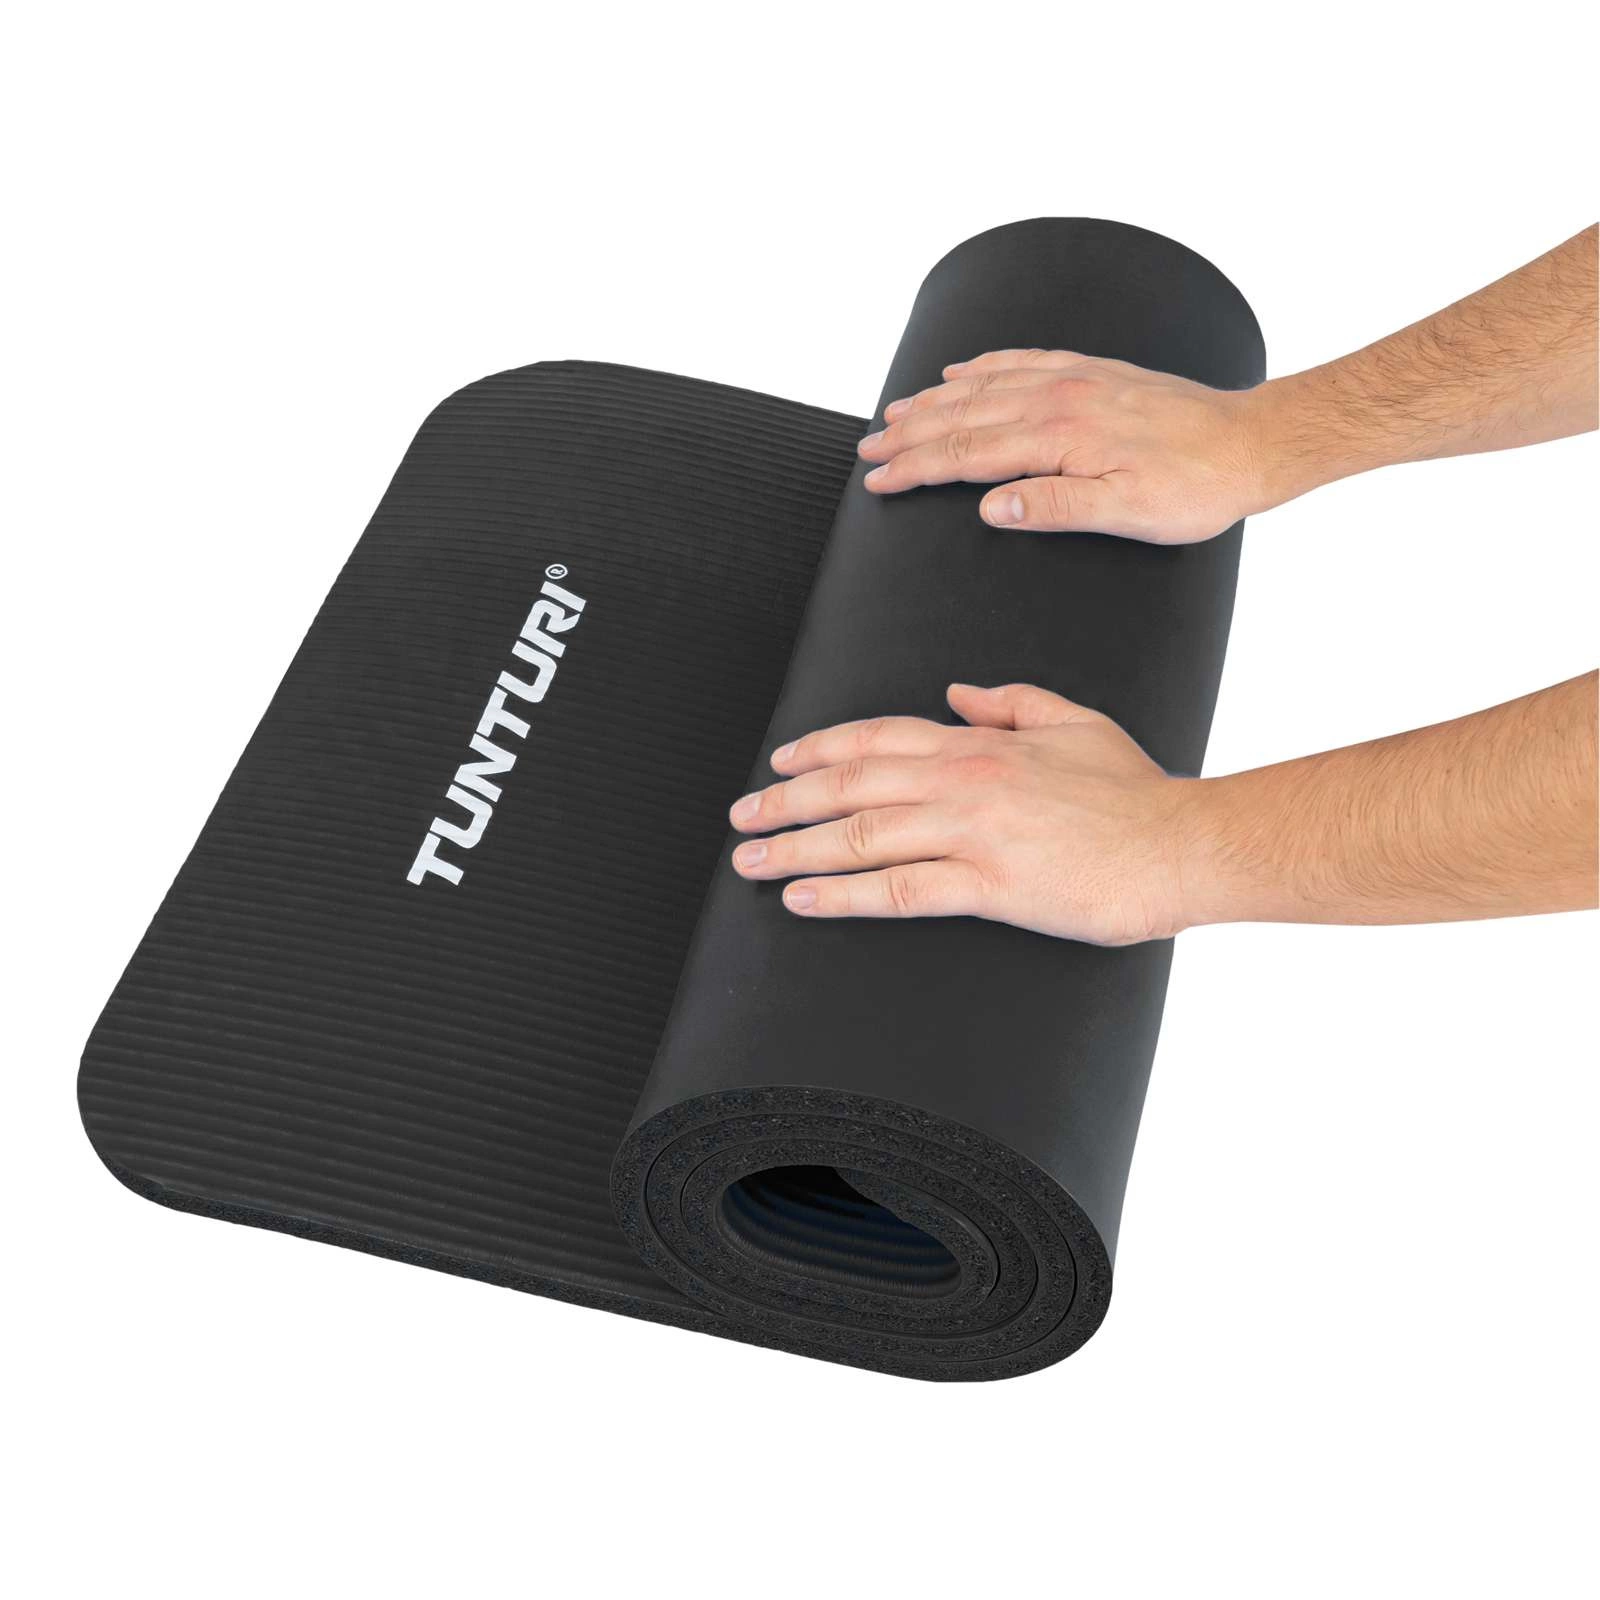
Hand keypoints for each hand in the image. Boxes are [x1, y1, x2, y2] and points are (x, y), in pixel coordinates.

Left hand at [728, 682, 1197, 945]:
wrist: (1182, 844)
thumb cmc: (1135, 793)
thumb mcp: (1074, 722)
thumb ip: (1012, 702)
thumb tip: (958, 693)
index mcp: (980, 742)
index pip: (877, 738)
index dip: (819, 750)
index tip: (778, 766)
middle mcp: (964, 779)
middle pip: (851, 784)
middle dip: (786, 802)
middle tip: (743, 819)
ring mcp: (973, 830)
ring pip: (861, 834)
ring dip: (796, 849)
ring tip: (752, 863)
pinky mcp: (989, 884)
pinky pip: (899, 889)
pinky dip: (842, 894)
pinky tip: (804, 900)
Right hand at [856, 348, 1268, 543]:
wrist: (1251, 443)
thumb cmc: (1194, 488)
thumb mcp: (1124, 513)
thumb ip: (1052, 506)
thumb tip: (989, 508)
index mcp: (1060, 436)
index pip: (967, 455)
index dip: (915, 470)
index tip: (878, 482)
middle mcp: (1060, 398)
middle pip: (963, 416)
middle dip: (909, 435)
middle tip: (867, 452)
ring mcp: (1075, 379)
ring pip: (985, 385)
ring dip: (933, 401)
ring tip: (894, 414)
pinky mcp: (1093, 372)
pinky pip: (1022, 360)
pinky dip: (983, 366)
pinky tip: (961, 372)